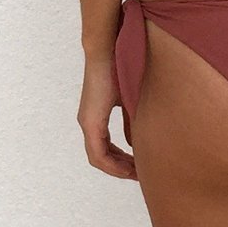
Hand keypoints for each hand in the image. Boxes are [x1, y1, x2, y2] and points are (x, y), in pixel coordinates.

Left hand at [77, 53, 136, 179]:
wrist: (110, 50)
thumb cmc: (121, 68)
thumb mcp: (130, 102)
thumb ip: (131, 123)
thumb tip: (135, 143)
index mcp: (96, 119)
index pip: (106, 151)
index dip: (122, 163)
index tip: (139, 169)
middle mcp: (89, 124)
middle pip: (102, 159)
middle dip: (121, 170)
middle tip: (140, 177)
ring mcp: (88, 123)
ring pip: (99, 159)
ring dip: (118, 169)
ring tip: (137, 174)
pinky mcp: (91, 122)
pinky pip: (98, 154)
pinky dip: (113, 164)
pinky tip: (129, 168)